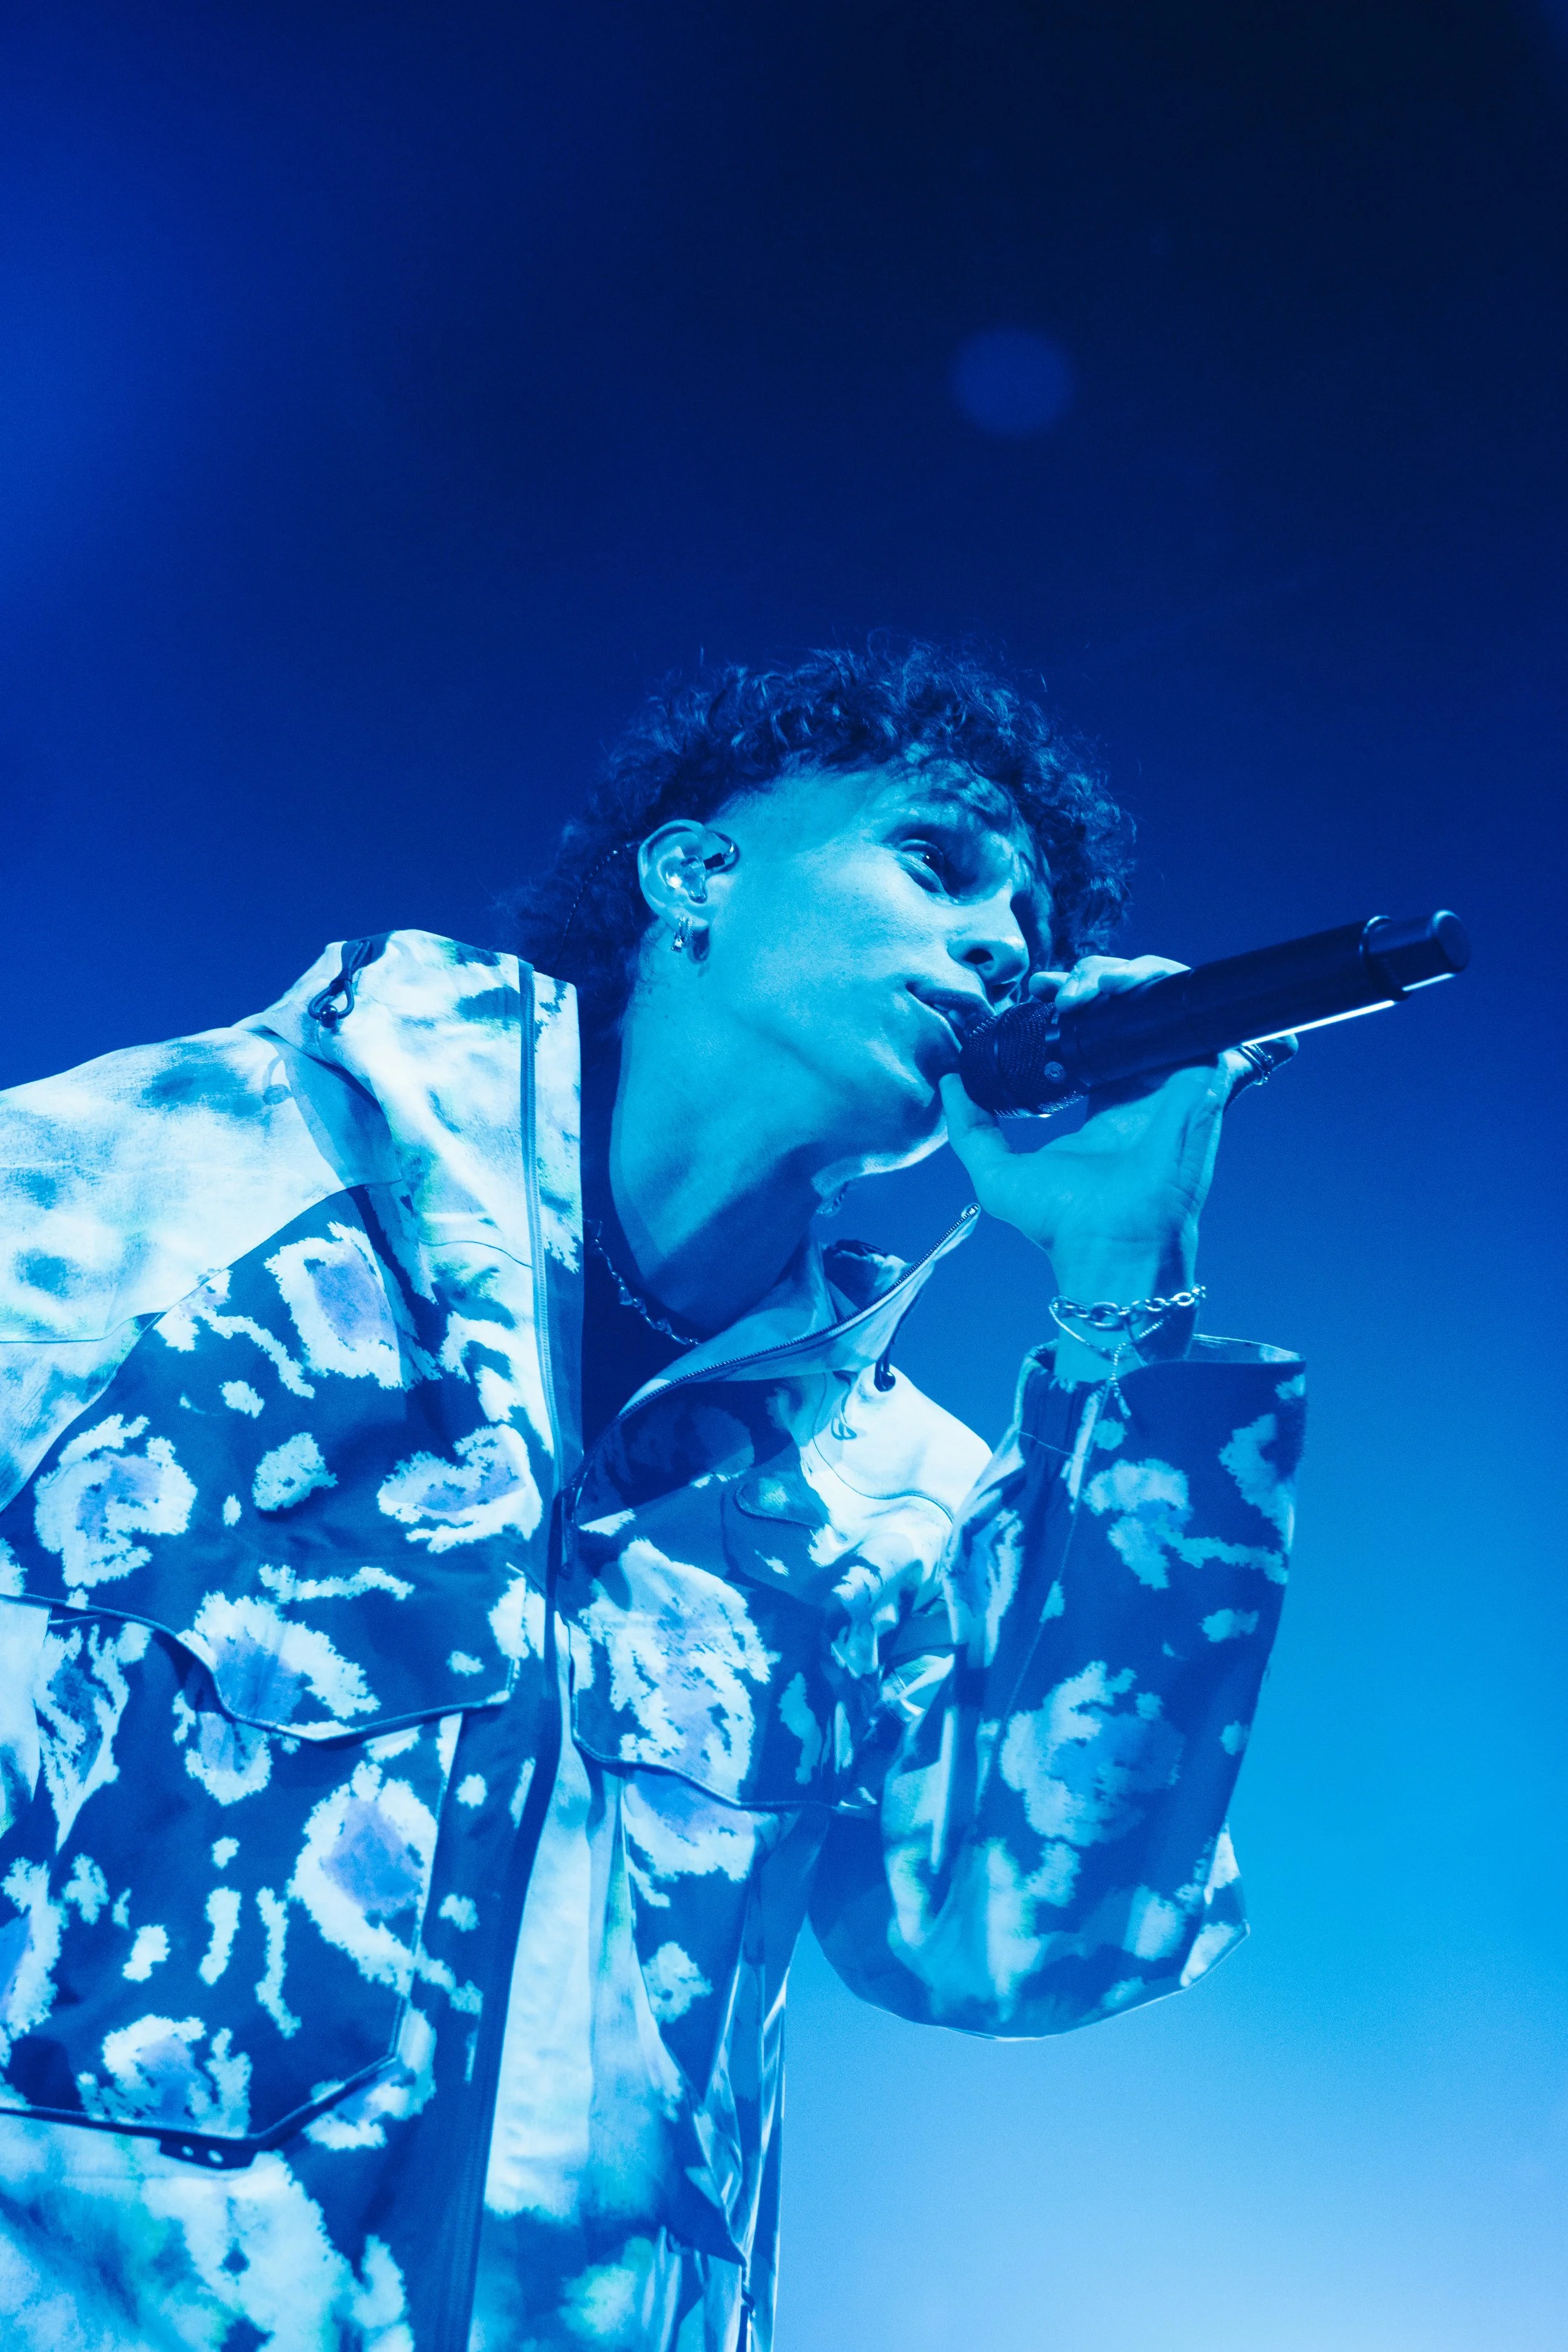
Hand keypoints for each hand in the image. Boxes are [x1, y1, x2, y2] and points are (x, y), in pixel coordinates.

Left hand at [940, 955, 1259, 1370]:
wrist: (1109, 1246)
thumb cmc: (1061, 1223)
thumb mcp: (995, 1171)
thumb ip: (969, 1126)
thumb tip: (948, 1082)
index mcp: (1103, 1101)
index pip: (1091, 1029)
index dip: (1063, 1002)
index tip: (1029, 998)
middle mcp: (1141, 1084)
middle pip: (1124, 1004)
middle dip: (1088, 979)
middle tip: (1049, 990)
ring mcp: (1173, 1078)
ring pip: (1158, 997)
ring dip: (1120, 974)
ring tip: (1077, 990)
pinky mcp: (1201, 1076)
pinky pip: (1194, 1012)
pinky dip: (1162, 984)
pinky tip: (1118, 989)